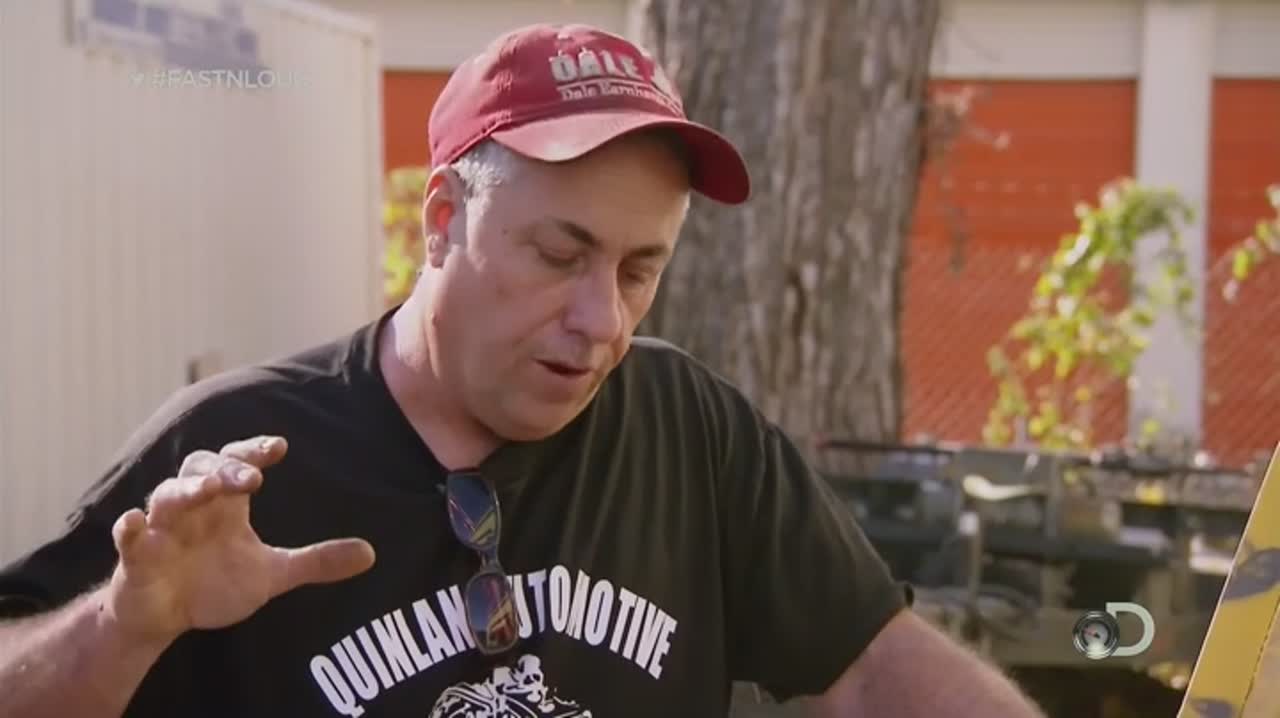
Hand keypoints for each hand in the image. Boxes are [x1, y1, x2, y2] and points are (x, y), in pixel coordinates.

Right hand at [103, 436, 375, 643]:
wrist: (165, 617)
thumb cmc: (214, 583)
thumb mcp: (272, 574)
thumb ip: (316, 562)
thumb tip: (372, 554)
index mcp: (225, 504)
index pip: (239, 463)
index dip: (255, 451)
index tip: (279, 447)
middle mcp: (193, 507)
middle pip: (203, 469)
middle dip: (226, 469)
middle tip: (253, 477)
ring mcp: (160, 529)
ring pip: (166, 495)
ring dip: (185, 490)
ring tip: (207, 490)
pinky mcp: (135, 557)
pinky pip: (127, 536)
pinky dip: (128, 528)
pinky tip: (132, 522)